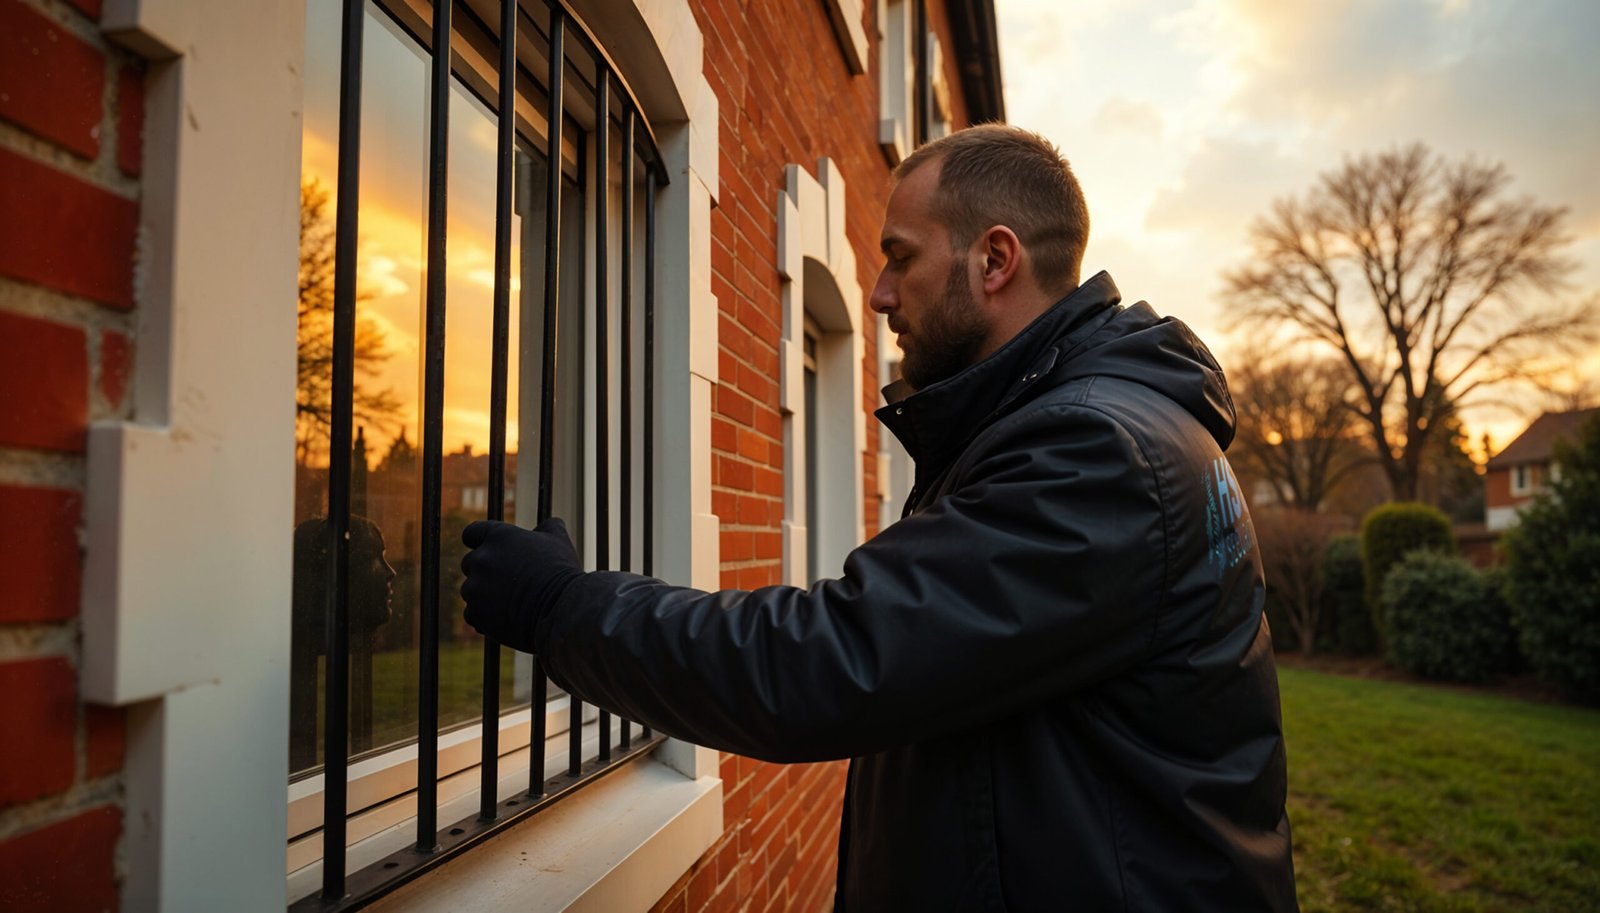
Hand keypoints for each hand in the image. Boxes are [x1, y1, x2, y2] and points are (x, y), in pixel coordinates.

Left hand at [461, 518, 583, 653]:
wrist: (560, 609)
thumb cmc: (561, 572)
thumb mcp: (559, 541)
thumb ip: (548, 527)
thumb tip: (549, 524)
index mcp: (498, 536)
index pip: (472, 533)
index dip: (478, 541)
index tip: (489, 551)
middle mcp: (481, 559)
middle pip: (470, 563)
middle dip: (485, 571)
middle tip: (507, 582)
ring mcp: (475, 587)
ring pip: (471, 590)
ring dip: (484, 595)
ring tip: (511, 603)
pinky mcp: (475, 613)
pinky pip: (472, 614)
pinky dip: (484, 617)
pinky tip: (505, 618)